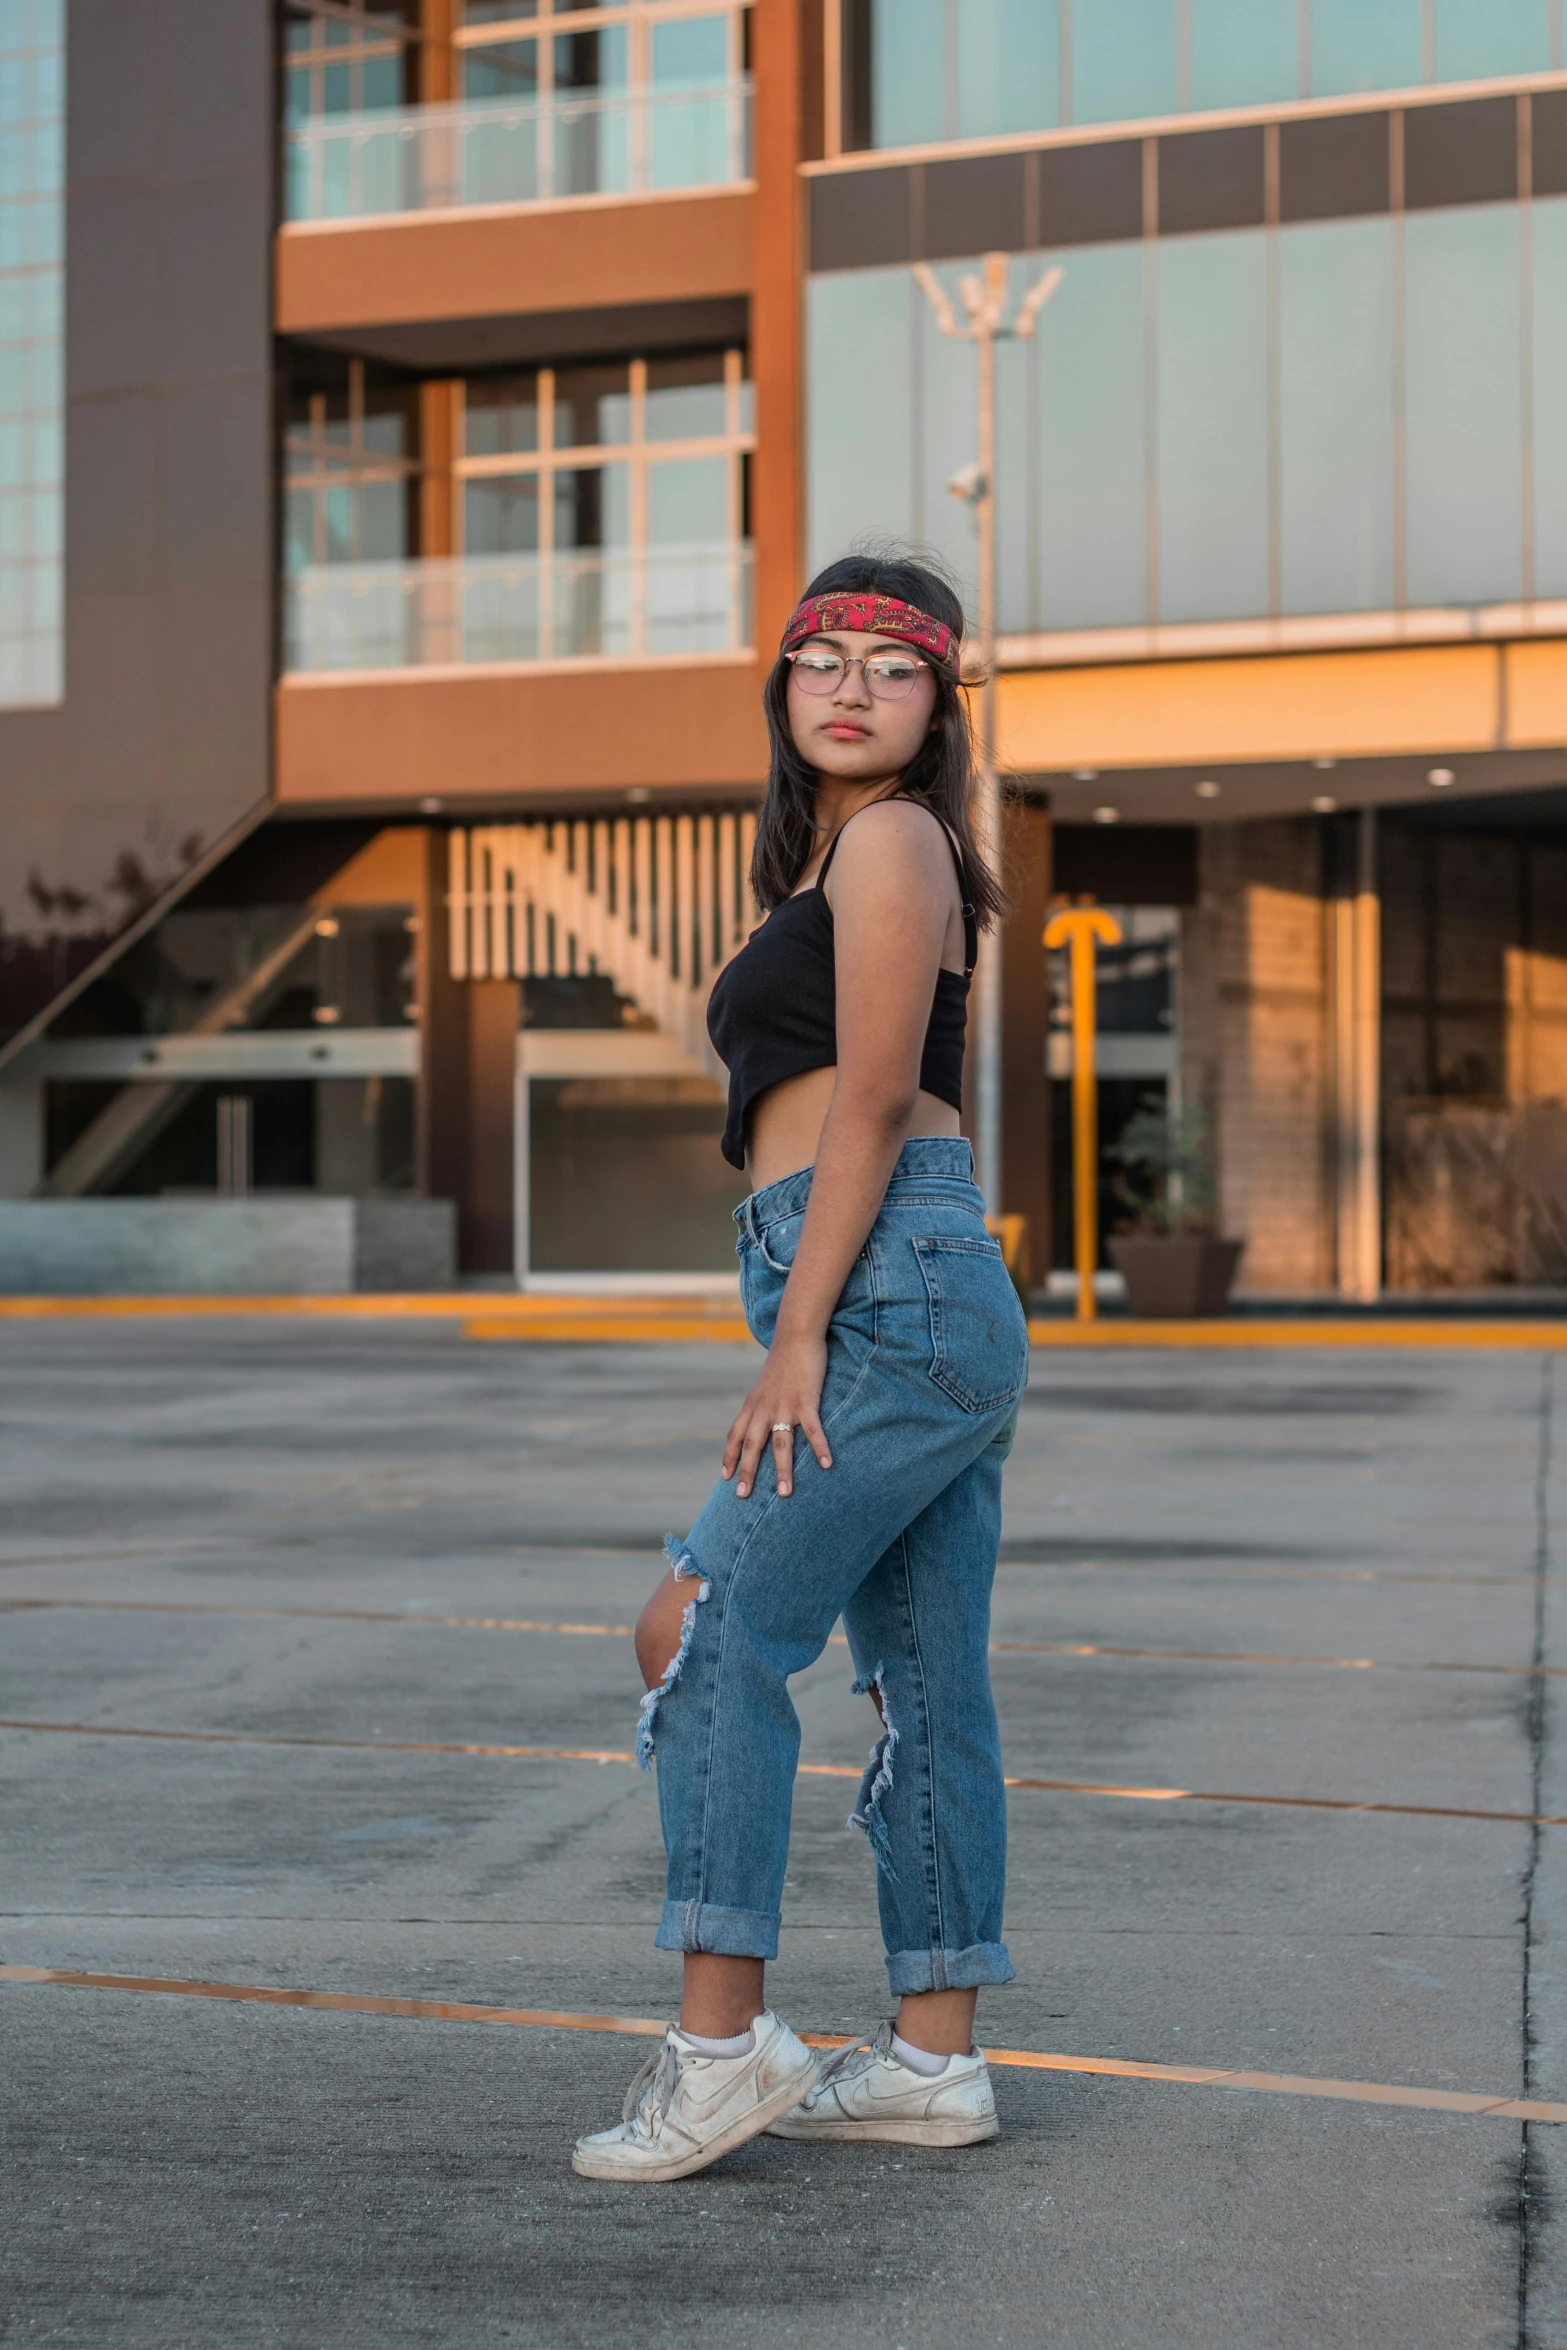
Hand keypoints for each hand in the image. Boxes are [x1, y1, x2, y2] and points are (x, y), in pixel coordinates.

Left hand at [722, 1329, 832, 1498]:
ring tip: (784, 1494)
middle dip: (747, 1471)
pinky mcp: (805, 1400)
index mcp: (753, 1404)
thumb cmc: (782, 1360)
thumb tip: (760, 1418)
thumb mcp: (764, 1383)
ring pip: (781, 1443)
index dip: (730, 1456)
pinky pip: (812, 1429)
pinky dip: (820, 1447)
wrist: (795, 1334)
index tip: (725, 1477)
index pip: (735, 1435)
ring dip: (782, 1470)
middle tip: (742, 1496)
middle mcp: (764, 1408)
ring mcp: (784, 1405)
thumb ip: (761, 1402)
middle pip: (752, 1445)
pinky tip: (826, 1464)